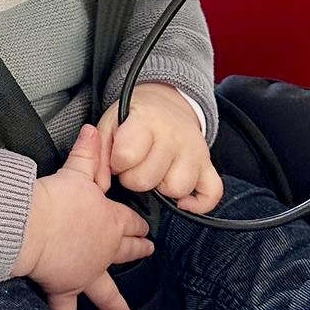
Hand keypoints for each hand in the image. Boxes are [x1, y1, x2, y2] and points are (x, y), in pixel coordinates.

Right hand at [13, 124, 151, 309]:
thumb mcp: (78, 171)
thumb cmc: (57, 199)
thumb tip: (95, 129)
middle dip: (138, 251)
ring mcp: (86, 272)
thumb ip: (89, 152)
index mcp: (110, 221)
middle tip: (150, 253)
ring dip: (120, 309)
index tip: (145, 227)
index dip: (138, 223)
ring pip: (108, 293)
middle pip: (126, 251)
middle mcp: (104, 251)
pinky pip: (66, 308)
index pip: (130, 222)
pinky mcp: (64, 286)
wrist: (33, 226)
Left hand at [98, 83, 223, 214]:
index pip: (127, 155)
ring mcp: (194, 153)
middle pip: (147, 180)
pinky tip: (182, 200)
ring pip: (176, 189)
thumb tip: (101, 184)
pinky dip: (198, 203)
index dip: (117, 163)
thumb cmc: (133, 120)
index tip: (118, 158)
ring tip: (155, 174)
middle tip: (135, 166)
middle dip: (134, 179)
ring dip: (161, 188)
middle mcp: (173, 137)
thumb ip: (98, 152)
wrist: (166, 106)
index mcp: (146, 122)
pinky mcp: (208, 166)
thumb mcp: (109, 125)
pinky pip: (211, 194)